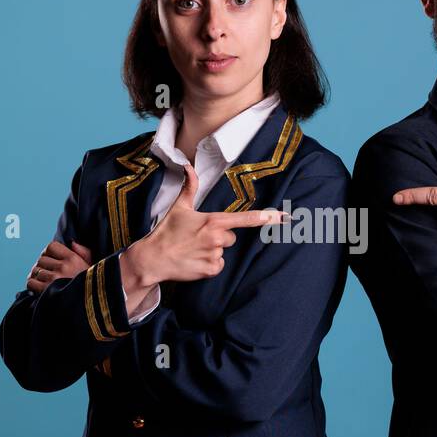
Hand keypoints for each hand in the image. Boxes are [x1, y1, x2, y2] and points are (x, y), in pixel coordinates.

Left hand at [26, 239, 91, 292]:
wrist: (92, 309)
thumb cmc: (93, 288)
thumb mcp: (93, 268)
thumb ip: (84, 253)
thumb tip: (72, 243)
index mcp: (74, 259)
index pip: (51, 246)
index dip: (48, 253)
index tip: (51, 261)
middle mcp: (64, 267)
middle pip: (41, 259)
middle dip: (42, 266)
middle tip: (47, 274)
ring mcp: (54, 279)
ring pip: (35, 271)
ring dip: (37, 277)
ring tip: (44, 283)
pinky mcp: (46, 291)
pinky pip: (31, 282)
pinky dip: (32, 286)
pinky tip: (39, 290)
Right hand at [120, 163, 285, 298]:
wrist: (153, 258)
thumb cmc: (166, 232)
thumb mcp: (179, 207)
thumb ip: (190, 187)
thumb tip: (188, 166)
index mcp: (213, 220)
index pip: (245, 219)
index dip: (266, 218)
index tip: (282, 217)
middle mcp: (217, 238)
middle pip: (231, 237)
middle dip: (218, 237)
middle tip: (197, 238)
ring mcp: (215, 255)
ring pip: (223, 251)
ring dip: (212, 251)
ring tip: (193, 249)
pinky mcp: (211, 269)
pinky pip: (218, 266)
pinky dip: (209, 265)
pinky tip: (194, 260)